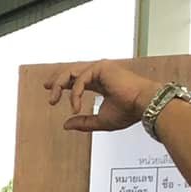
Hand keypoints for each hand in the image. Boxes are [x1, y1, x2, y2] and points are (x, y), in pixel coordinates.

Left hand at [44, 61, 158, 133]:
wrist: (144, 105)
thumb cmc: (129, 111)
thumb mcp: (101, 120)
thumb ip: (84, 122)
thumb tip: (66, 124)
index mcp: (101, 82)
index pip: (78, 79)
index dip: (63, 84)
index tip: (52, 91)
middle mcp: (100, 72)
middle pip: (71, 72)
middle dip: (57, 80)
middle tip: (47, 89)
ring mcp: (100, 68)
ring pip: (71, 73)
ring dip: (59, 86)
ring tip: (53, 100)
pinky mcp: (101, 68)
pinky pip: (80, 80)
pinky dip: (74, 94)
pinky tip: (75, 107)